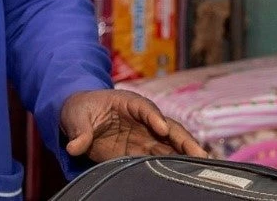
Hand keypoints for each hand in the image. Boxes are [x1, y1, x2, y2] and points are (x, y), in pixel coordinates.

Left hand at [60, 89, 208, 161]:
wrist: (80, 118)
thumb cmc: (80, 110)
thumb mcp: (75, 117)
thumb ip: (79, 131)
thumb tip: (75, 146)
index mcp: (128, 102)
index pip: (144, 108)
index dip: (154, 117)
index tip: (162, 129)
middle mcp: (143, 119)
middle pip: (167, 127)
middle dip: (183, 139)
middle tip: (199, 153)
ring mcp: (145, 136)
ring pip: (170, 144)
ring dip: (185, 154)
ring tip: (202, 165)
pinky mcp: (142, 151)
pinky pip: (161, 158)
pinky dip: (174, 164)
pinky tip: (187, 174)